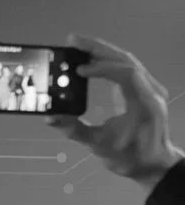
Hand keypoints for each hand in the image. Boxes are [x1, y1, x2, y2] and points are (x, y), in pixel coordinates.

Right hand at [46, 35, 182, 190]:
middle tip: (72, 40)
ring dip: (101, 51)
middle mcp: (151, 91)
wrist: (153, 164)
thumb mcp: (100, 146)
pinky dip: (107, 61)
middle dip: (97, 48)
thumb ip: (75, 130)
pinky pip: (127, 68)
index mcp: (144, 103)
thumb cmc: (130, 157)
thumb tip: (51, 118)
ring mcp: (149, 88)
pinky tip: (90, 59)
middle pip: (126, 59)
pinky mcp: (143, 89)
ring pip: (127, 60)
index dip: (102, 68)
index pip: (126, 73)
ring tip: (77, 45)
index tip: (79, 70)